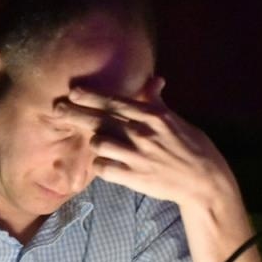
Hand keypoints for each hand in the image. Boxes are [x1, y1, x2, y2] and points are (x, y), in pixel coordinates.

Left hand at [63, 78, 235, 211]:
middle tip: (57, 109)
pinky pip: (103, 168)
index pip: (116, 102)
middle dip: (75, 113)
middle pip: (100, 119)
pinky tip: (104, 164)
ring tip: (99, 143)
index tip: (74, 91)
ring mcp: (136, 156)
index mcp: (153, 117)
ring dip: (95, 142)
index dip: (92, 96)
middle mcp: (142, 133)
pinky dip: (100, 165)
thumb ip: (157, 103)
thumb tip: (153, 80)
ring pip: (99, 143)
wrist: (204, 180)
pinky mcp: (133, 177)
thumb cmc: (193, 147)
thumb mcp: (177, 120)